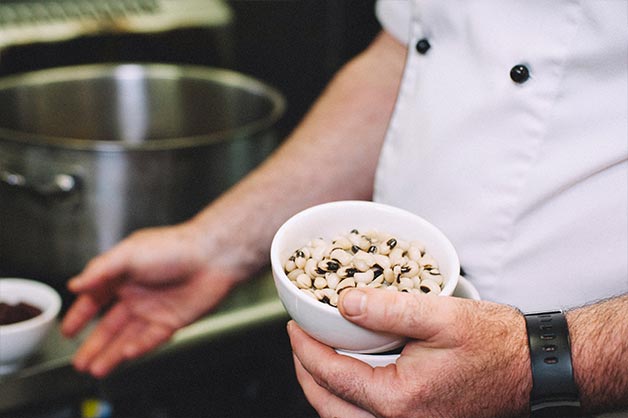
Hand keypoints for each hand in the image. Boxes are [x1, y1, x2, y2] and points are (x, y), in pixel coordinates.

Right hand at [61, 222, 240, 377]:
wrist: (212, 256)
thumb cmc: (174, 247)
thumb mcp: (129, 253)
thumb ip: (100, 270)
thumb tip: (75, 284)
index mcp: (123, 275)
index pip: (95, 298)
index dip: (80, 315)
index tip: (68, 330)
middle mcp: (137, 294)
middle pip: (110, 325)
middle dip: (94, 344)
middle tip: (79, 362)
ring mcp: (154, 309)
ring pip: (128, 337)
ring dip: (111, 353)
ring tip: (95, 369)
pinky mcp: (172, 320)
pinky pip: (151, 339)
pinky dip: (138, 348)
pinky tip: (126, 355)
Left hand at [287, 288, 532, 417]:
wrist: (533, 369)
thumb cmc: (494, 342)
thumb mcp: (440, 315)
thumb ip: (388, 309)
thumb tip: (343, 303)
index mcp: (399, 399)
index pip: (330, 375)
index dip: (303, 348)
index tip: (293, 325)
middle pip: (328, 407)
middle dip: (304, 373)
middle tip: (297, 342)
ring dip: (322, 390)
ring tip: (315, 357)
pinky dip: (345, 400)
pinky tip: (349, 375)